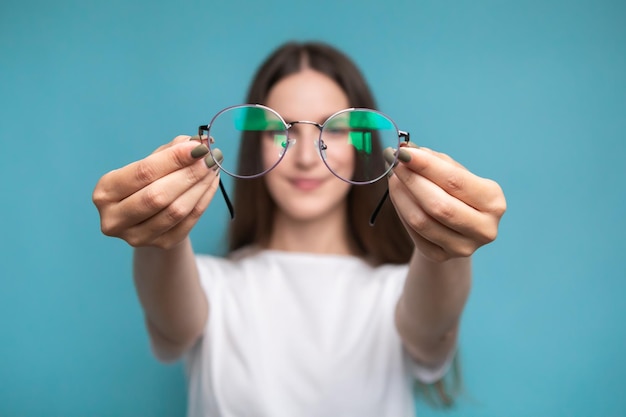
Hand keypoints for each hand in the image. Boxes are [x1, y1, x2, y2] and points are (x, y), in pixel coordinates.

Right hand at [92, 135, 221, 248]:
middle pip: (158, 196)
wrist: (148, 217)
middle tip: (211, 158)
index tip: (199, 147)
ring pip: (176, 211)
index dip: (173, 159)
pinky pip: (188, 221)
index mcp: (105, 192)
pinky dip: (204, 199)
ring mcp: (137, 237)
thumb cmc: (147, 183)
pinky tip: (212, 183)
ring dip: (200, 187)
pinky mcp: (161, 244)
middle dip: (189, 174)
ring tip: (214, 168)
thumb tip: (200, 141)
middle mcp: (115, 219)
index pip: (143, 173)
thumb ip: (172, 149)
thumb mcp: (152, 162)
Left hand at [387, 145, 505, 261]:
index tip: (403, 152)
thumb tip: (406, 150)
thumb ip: (433, 161)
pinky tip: (398, 196)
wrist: (457, 227)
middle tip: (394, 163)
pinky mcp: (441, 256)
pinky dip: (401, 210)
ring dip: (401, 195)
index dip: (426, 166)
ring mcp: (463, 247)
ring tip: (393, 177)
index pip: (455, 181)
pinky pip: (413, 232)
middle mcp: (484, 228)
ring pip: (422, 221)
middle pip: (438, 205)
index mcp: (493, 201)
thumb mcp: (453, 172)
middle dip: (411, 181)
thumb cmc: (456, 192)